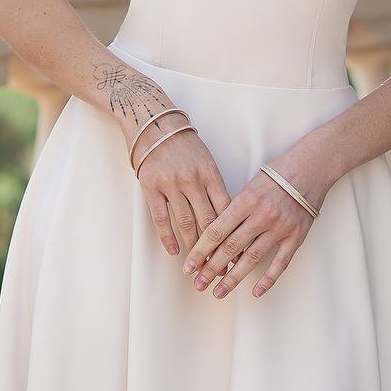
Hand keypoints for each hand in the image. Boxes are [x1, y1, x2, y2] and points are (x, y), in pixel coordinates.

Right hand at [132, 115, 232, 259]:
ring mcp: (171, 183)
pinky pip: (161, 217)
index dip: (234, 233)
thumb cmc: (183, 141)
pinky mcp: (150, 187)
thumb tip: (226, 216)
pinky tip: (174, 251)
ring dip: (194, 248)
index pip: (226, 209)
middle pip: (208, 220)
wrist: (152, 121)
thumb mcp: (205, 158)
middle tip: (223, 269)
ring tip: (200, 267)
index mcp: (210, 172)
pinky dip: (168, 237)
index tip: (240, 253)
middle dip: (217, 248)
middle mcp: (192, 179)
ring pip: (186, 223)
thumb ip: (213, 184)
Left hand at [181, 145, 333, 299]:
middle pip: (231, 247)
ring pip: (252, 258)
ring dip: (233, 278)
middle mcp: (262, 214)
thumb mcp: (250, 186)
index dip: (200, 250)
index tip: (188, 266)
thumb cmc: (276, 175)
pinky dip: (268, 279)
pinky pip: (281, 262)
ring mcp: (280, 227)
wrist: (311, 167)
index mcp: (246, 200)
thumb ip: (234, 210)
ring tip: (218, 293)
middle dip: (211, 268)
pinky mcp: (297, 235)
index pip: (217, 230)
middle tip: (196, 285)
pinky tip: (255, 292)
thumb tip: (215, 237)